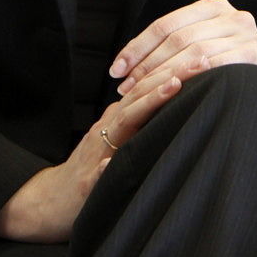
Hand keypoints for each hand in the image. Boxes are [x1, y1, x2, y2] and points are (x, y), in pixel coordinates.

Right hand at [0, 64, 188, 242]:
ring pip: (122, 125)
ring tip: (173, 87)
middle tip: (202, 59)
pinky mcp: (86, 184)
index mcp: (118, 120)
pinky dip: (105, 168)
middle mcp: (108, 130)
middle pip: (140, 97)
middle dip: (172, 76)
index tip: (204, 55)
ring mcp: (96, 154)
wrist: (51, 200)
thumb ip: (140, 121)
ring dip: (147, 104)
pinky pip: (96, 174)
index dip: (175, 70)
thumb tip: (179, 103)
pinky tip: (115, 162)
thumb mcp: (118, 140)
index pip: (148, 88)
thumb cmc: (92, 170)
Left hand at [110, 0, 256, 94]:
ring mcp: (244, 32)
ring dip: (163, 74)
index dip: (137, 47)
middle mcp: (231, 14)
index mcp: (213, 7)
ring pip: (192, 51)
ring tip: (142, 92)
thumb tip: (127, 62)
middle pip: (176, 38)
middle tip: (125, 86)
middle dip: (146, 64)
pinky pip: (214, 63)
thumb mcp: (205, 43)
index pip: (165, 24)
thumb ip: (176, 44)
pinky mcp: (253, 52)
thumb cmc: (229, 66)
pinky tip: (174, 90)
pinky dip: (191, 76)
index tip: (117, 69)